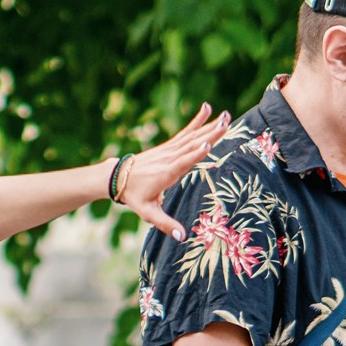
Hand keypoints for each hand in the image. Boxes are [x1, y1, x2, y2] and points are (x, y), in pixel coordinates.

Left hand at [115, 104, 229, 237]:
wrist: (118, 177)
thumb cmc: (135, 196)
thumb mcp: (148, 213)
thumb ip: (165, 224)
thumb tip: (182, 236)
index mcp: (166, 174)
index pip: (183, 162)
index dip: (195, 154)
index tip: (207, 143)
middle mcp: (169, 159)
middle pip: (192, 144)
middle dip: (210, 133)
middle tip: (227, 121)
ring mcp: (169, 150)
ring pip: (192, 136)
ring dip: (209, 125)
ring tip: (226, 115)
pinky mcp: (169, 146)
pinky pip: (185, 132)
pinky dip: (196, 121)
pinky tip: (206, 109)